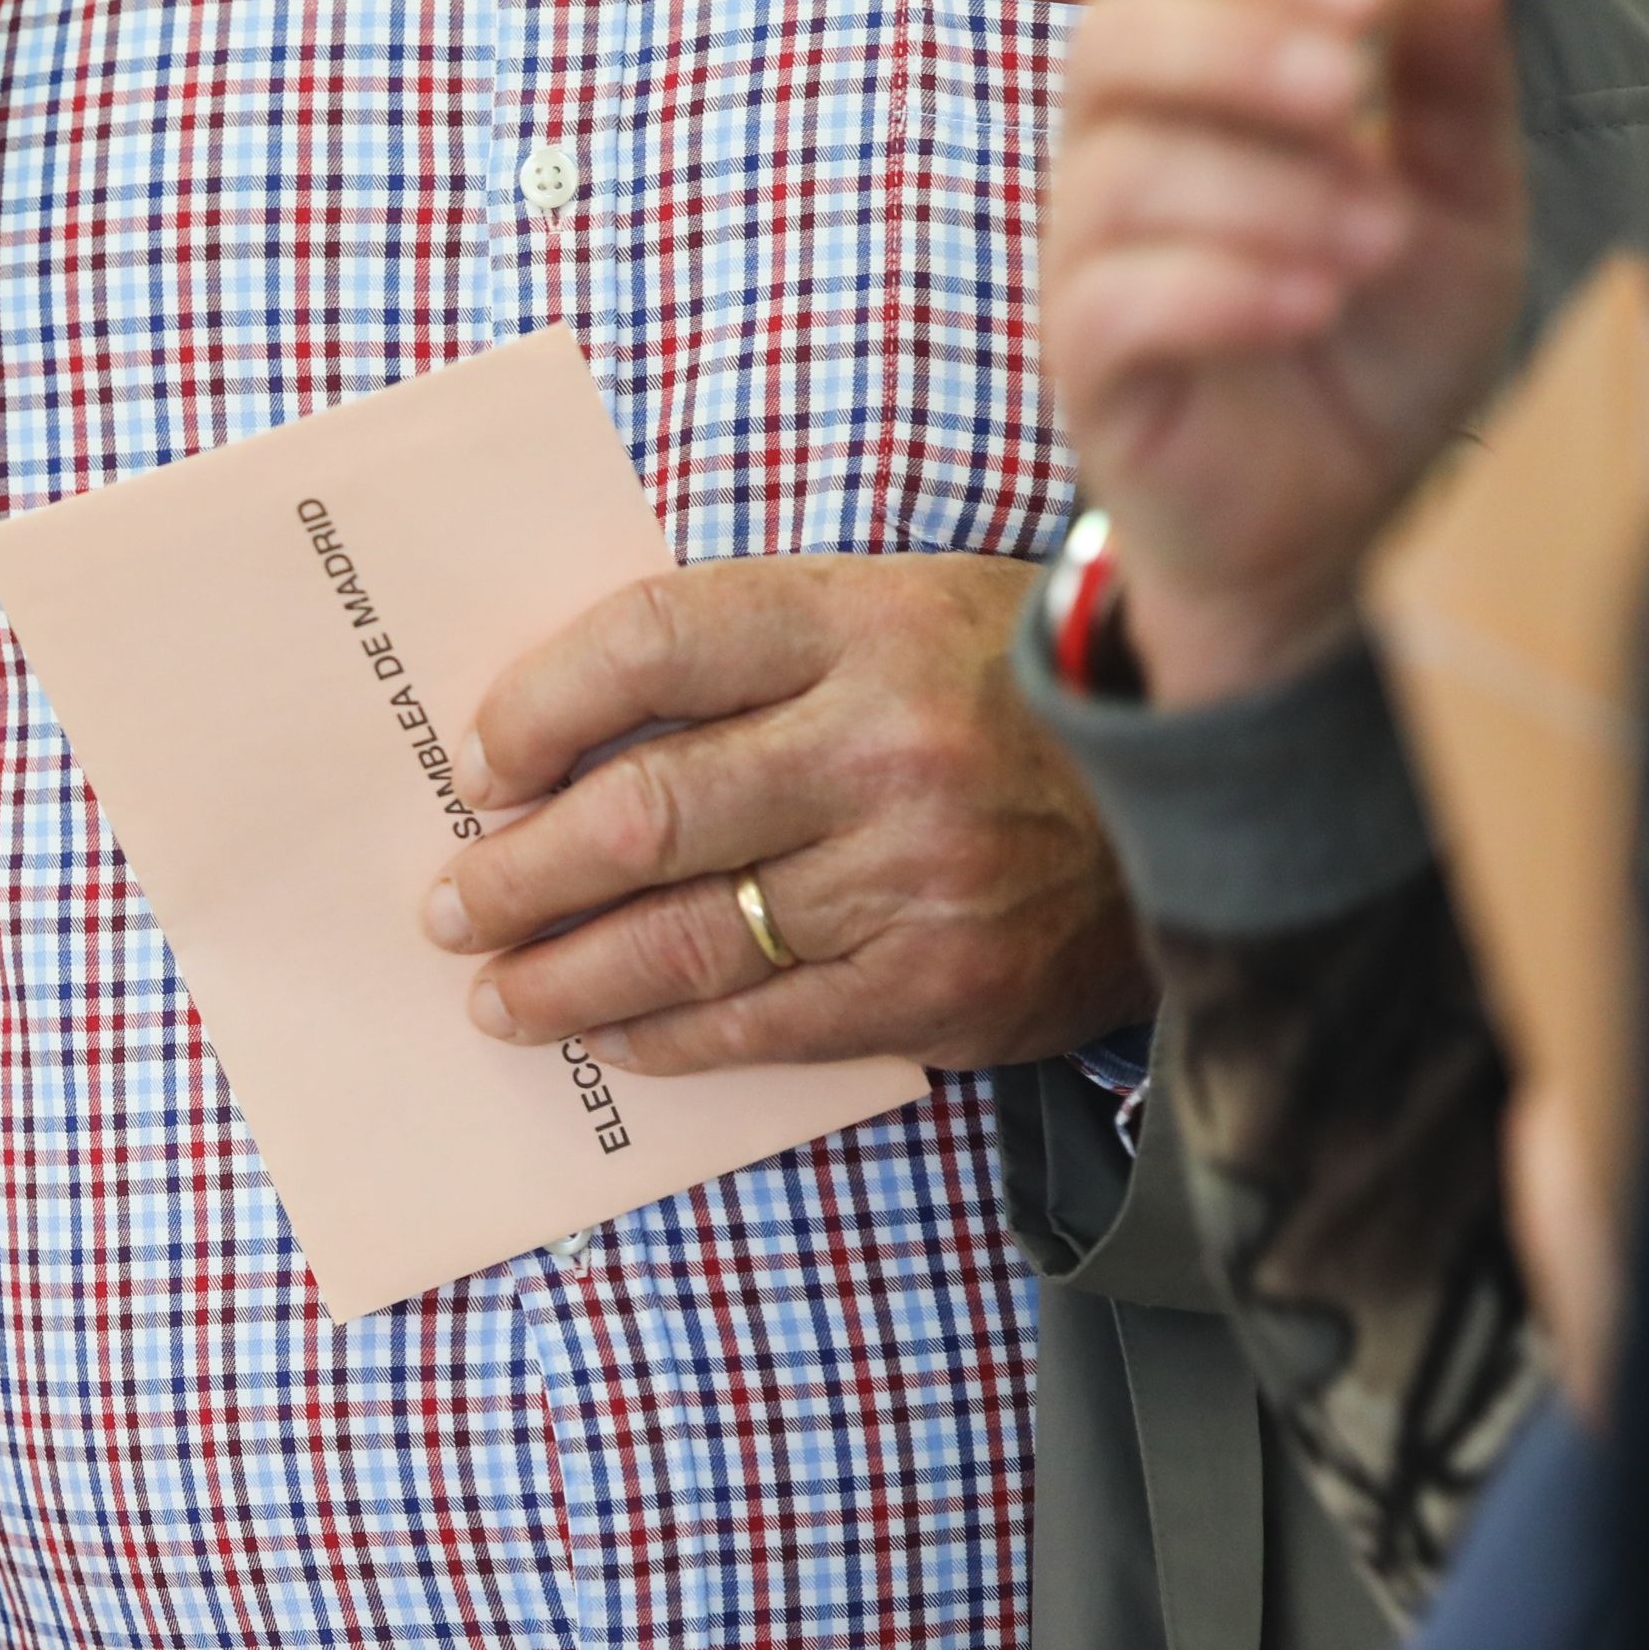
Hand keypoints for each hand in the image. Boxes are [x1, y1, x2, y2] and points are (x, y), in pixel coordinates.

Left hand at [421, 555, 1149, 1074]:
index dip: (537, 707)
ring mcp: (914, 876)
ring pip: (685, 938)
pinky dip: (665, 1036)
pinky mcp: (939, 986)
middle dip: (518, 873)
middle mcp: (881, 747)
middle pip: (643, 812)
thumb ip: (751, 662)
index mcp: (862, 623)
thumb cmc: (1004, 691)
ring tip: (499, 992)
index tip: (477, 762)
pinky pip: (762, 1024)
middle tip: (450, 905)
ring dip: (563, 976)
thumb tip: (561, 747)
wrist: (1198, 783)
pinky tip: (611, 1036)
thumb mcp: (895, 614)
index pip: (649, 643)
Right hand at [1045, 0, 1524, 704]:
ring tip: (1374, 242)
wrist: (1341, 517)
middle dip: (1234, 47)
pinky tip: (1312, 304)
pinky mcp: (1083, 369)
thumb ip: (1455, 91)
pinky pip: (1107, 302)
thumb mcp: (1460, 206)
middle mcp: (1131, 154)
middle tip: (1346, 93)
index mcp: (1214, 88)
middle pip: (1112, 38)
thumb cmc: (1379, 347)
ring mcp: (1092, 263)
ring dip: (1260, 191)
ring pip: (1117, 172)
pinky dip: (1219, 288)